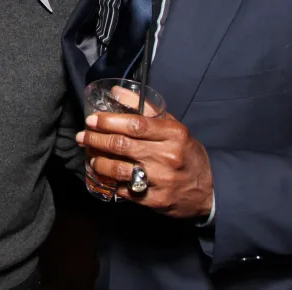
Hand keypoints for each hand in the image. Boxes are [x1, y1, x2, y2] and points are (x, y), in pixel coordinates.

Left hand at [77, 111, 212, 218]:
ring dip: (99, 162)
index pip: (135, 124)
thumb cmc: (186, 152)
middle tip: (83, 136)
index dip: (109, 121)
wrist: (209, 188)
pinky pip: (125, 190)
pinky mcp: (156, 201)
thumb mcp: (173, 126)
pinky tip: (105, 175)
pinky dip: (111, 181)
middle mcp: (168, 156)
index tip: (92, 120)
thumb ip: (145, 108)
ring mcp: (162, 180)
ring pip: (119, 169)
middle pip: (122, 145)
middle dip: (96, 139)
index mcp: (173, 134)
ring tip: (91, 156)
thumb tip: (116, 91)